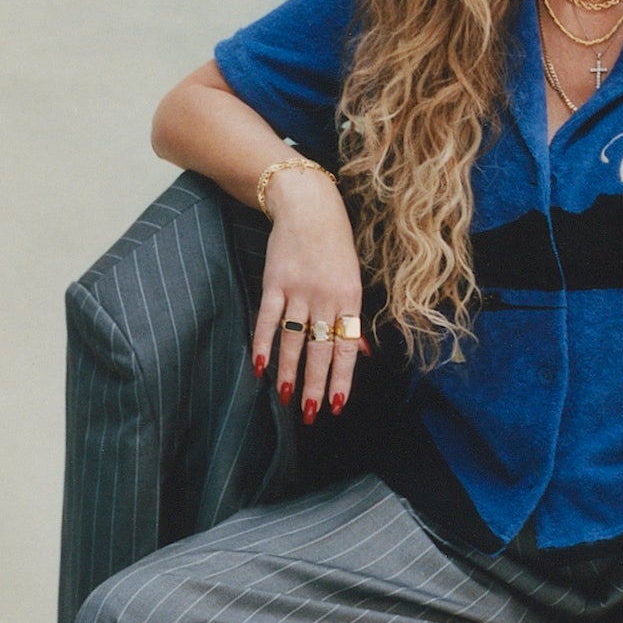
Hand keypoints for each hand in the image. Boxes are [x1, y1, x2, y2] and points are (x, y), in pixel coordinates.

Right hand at [251, 169, 368, 424]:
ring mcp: (298, 289)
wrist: (309, 206)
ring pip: (293, 339)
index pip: (347, 348)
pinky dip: (262, 343)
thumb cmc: (335, 246)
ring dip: (288, 371)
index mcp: (351, 299)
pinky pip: (267, 318)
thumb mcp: (353, 279)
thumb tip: (362, 354)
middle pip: (320, 350)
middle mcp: (326, 297)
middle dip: (315, 385)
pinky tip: (259, 366)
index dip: (341, 379)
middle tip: (310, 415)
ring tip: (285, 398)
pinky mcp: (274, 281)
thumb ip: (354, 318)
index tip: (336, 406)